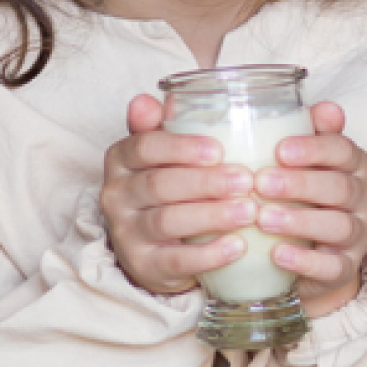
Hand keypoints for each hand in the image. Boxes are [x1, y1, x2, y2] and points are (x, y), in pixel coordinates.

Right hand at [99, 94, 255, 294]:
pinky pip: (176, 261)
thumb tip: (149, 99)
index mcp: (120, 159)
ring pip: (168, 222)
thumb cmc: (168, 186)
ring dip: (212, 216)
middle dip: (206, 183)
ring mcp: (127, 234)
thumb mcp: (163, 154)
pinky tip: (239, 246)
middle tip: (247, 181)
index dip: (181, 147)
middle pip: (159, 185)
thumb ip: (162, 125)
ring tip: (250, 211)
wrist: (155, 245)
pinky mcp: (144, 266)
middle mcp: (116, 195)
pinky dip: (209, 255)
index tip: (219, 149)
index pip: (144, 147)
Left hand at [254, 102, 366, 318]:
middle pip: (340, 188)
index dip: (314, 149)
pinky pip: (332, 266)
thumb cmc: (303, 195)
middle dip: (301, 184)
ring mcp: (357, 235)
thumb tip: (325, 107)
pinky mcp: (345, 268)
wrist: (310, 252)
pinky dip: (306, 261)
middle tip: (262, 182)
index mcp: (352, 165)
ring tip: (263, 219)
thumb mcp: (303, 161)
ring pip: (339, 226)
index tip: (279, 149)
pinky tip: (277, 254)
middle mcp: (362, 198)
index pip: (343, 150)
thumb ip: (310, 132)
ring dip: (300, 221)